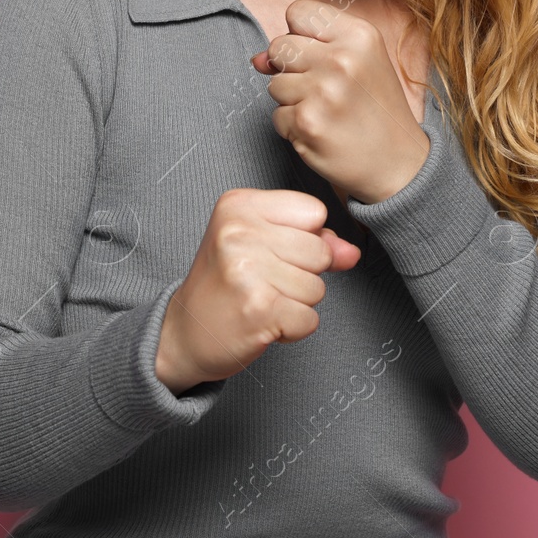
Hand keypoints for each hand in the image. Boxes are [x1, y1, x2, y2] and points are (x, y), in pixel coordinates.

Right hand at [156, 188, 361, 394]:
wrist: (186, 332)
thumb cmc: (226, 283)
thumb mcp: (262, 243)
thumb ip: (313, 239)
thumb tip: (352, 252)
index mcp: (239, 205)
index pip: (314, 212)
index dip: (305, 237)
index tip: (271, 251)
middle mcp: (239, 232)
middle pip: (320, 251)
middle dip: (303, 274)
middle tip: (263, 281)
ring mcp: (247, 271)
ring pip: (317, 287)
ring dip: (296, 303)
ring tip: (261, 300)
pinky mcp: (258, 309)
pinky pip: (309, 319)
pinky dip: (292, 328)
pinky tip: (263, 321)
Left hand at [250, 0, 430, 205]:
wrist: (398, 163)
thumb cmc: (376, 110)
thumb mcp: (359, 63)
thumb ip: (309, 47)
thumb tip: (258, 59)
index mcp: (359, 35)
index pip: (298, 12)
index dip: (301, 35)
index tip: (320, 56)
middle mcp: (342, 59)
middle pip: (279, 47)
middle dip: (292, 69)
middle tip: (325, 89)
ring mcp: (323, 92)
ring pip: (274, 84)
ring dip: (292, 101)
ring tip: (326, 112)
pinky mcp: (307, 123)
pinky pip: (277, 116)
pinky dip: (293, 127)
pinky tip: (322, 131)